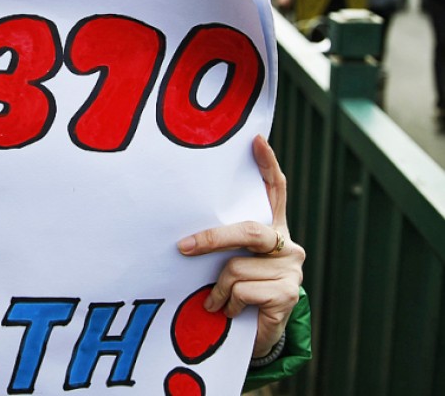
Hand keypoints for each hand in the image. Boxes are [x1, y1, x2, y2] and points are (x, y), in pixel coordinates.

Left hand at [177, 135, 304, 357]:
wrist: (254, 337)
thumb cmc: (234, 291)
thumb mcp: (227, 260)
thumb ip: (221, 240)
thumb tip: (183, 232)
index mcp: (271, 228)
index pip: (275, 190)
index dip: (267, 164)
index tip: (255, 139)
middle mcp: (286, 243)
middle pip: (248, 230)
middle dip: (212, 239)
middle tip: (183, 248)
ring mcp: (291, 268)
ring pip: (237, 267)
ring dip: (217, 288)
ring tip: (216, 300)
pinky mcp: (288, 294)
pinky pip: (243, 290)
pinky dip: (228, 303)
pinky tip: (231, 312)